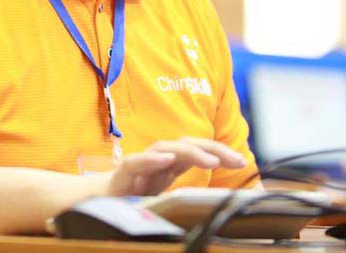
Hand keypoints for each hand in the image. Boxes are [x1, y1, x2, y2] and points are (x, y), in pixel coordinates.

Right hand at [105, 138, 246, 196]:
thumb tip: (222, 200)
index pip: (199, 151)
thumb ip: (191, 193)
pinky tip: (167, 160)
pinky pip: (137, 163)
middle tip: (235, 160)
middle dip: (213, 150)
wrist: (103, 200)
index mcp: (172, 163)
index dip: (220, 153)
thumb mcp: (171, 195)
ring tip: (210, 160)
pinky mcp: (124, 173)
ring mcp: (142, 164)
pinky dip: (152, 159)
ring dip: (190, 152)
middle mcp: (159, 158)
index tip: (242, 162)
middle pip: (188, 145)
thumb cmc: (138, 195)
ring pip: (166, 149)